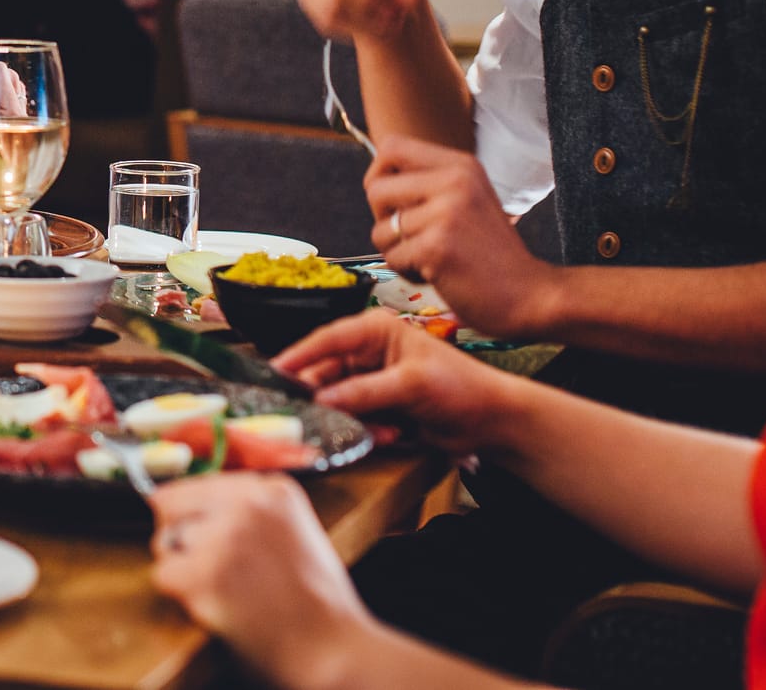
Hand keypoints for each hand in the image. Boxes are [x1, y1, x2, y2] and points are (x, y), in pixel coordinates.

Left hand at [150, 474, 375, 684]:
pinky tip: (216, 604)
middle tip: (207, 565)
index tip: (200, 534)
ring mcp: (224, 538)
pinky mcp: (204, 576)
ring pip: (165, 542)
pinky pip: (163, 575)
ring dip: (182, 567)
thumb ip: (252, 510)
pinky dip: (180, 595)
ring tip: (222, 588)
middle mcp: (245, 504)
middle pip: (170, 505)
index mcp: (272, 489)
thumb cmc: (318, 599)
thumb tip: (197, 504)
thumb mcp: (296, 529)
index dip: (194, 514)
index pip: (196, 484)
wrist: (334, 647)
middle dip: (180, 536)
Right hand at [275, 308, 521, 455]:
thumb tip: (323, 398)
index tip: (273, 373)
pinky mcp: (379, 406)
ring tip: (378, 430)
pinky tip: (391, 435)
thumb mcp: (410, 384)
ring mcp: (372, 380)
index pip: (327, 339)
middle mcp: (369, 351)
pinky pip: (356, 418)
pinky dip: (368, 429)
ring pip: (339, 400)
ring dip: (352, 418)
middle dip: (325, 397)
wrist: (491, 419)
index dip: (299, 355)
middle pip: (327, 373)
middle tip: (310, 417)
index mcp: (376, 330)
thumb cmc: (459, 386)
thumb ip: (364, 391)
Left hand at [363, 135, 564, 340]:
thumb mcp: (467, 200)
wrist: (530, 295)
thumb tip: (374, 179)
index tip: (393, 202)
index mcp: (461, 166)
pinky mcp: (437, 246)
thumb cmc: (490, 254)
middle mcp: (455, 181)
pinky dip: (408, 272)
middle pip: (375, 188)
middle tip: (414, 238)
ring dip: (398, 252)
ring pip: (380, 230)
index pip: (391, 146)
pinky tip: (437, 274)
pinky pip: (393, 258)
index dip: (378, 175)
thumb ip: (428, 184)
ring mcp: (447, 213)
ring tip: (431, 258)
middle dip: (383, 220)